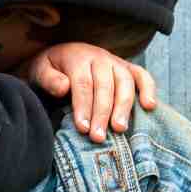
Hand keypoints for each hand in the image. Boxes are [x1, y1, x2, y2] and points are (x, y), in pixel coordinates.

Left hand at [21, 43, 157, 141]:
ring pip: (125, 82)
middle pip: (105, 85)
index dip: (84, 106)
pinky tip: (149, 106)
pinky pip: (142, 76)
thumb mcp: (41, 70)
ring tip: (119, 129)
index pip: (83, 83)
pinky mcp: (128, 68)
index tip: (83, 129)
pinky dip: (149, 89)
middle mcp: (100, 57)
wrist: (63, 55)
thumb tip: (64, 87)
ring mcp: (116, 62)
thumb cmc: (52, 69)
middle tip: (98, 137)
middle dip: (102, 113)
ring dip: (124, 106)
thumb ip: (49, 79)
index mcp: (78, 57)